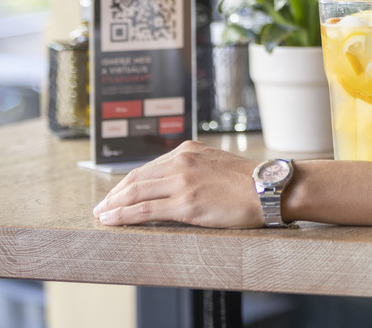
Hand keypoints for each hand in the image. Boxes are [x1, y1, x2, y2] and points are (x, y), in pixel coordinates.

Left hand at [93, 141, 261, 228]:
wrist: (269, 189)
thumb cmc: (249, 182)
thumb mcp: (215, 165)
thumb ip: (193, 169)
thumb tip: (173, 184)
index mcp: (188, 151)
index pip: (148, 168)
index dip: (127, 183)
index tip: (116, 194)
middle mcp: (181, 162)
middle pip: (136, 179)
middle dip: (114, 195)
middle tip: (102, 206)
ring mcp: (182, 182)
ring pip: (135, 194)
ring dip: (113, 206)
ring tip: (102, 215)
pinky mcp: (186, 204)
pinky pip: (145, 211)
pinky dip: (123, 216)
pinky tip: (112, 221)